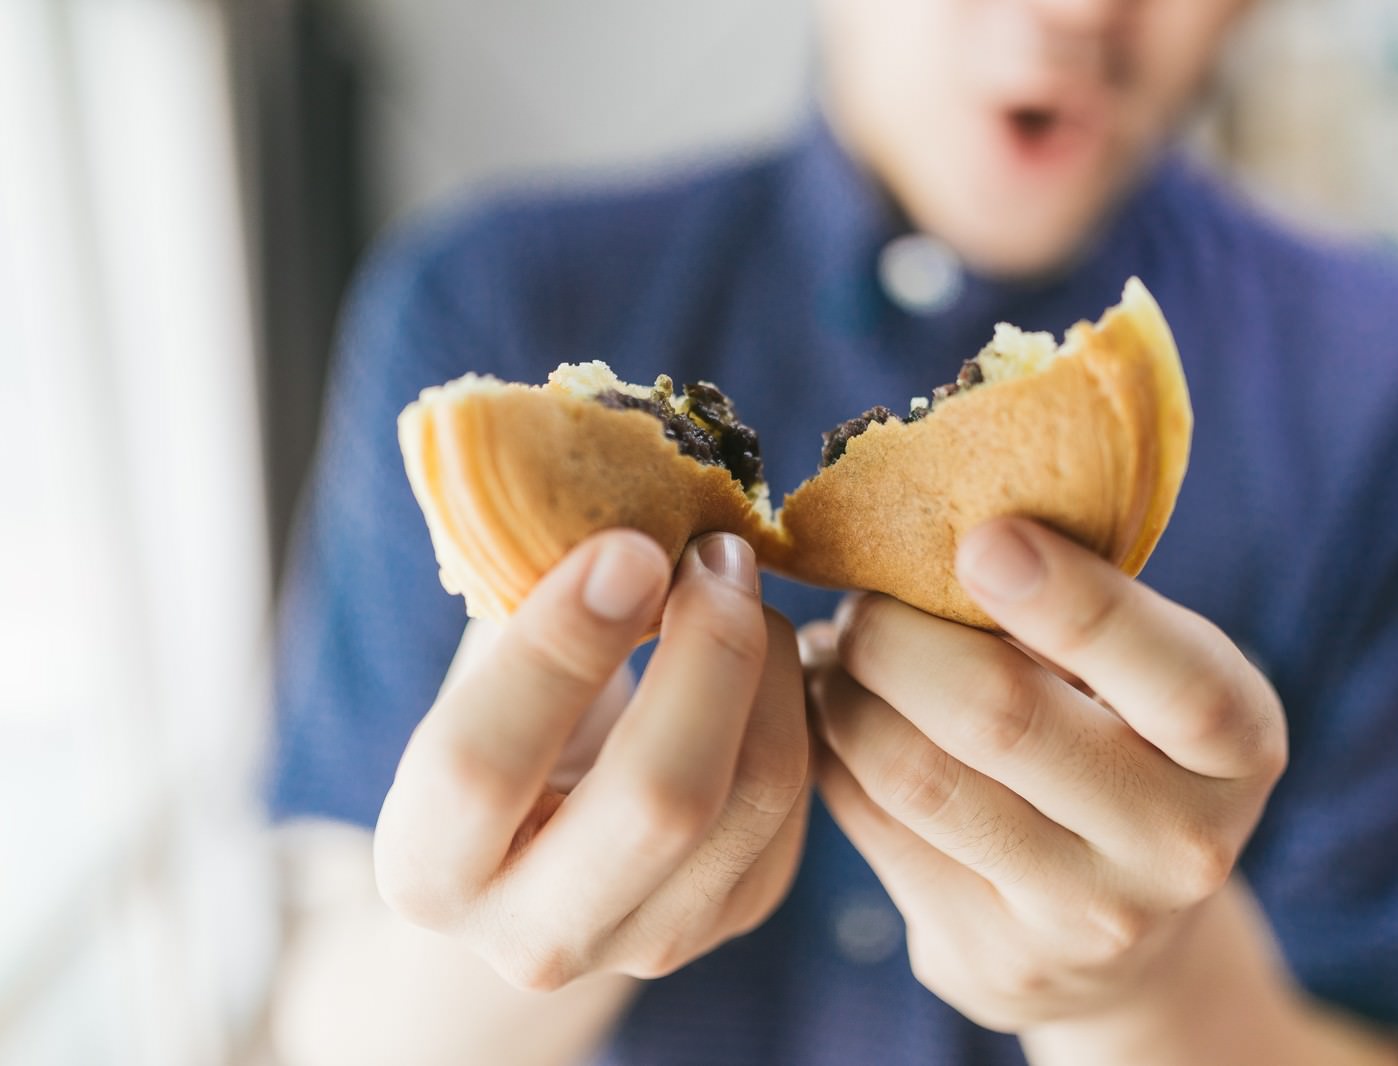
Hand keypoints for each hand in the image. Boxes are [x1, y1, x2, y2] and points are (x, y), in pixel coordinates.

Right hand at [374, 530, 809, 990]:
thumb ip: (517, 604)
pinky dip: (792, 695)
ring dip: (765, 660)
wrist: (536, 848)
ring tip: (732, 583)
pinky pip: (797, 793)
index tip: (627, 546)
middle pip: (659, 801)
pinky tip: (755, 643)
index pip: (482, 767)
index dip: (558, 647)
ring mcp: (651, 940)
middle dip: (706, 651)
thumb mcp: (477, 675)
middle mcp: (535, 936)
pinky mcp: (739, 912)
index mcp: (427, 869)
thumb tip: (601, 491)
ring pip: (756, 792)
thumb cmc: (498, 726)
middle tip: (715, 553)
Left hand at [803, 518, 1286, 1033]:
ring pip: (915, 774)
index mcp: (1239, 745)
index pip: (1173, 679)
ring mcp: (1085, 917)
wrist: (1128, 941)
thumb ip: (1082, 611)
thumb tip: (948, 518)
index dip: (1072, 602)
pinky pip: (874, 828)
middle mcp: (1180, 844)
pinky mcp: (992, 959)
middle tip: (864, 600)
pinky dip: (832, 753)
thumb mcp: (1149, 678)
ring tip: (837, 654)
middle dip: (899, 634)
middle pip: (1001, 715)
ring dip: (846, 693)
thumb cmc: (1127, 751)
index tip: (981, 538)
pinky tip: (831, 717)